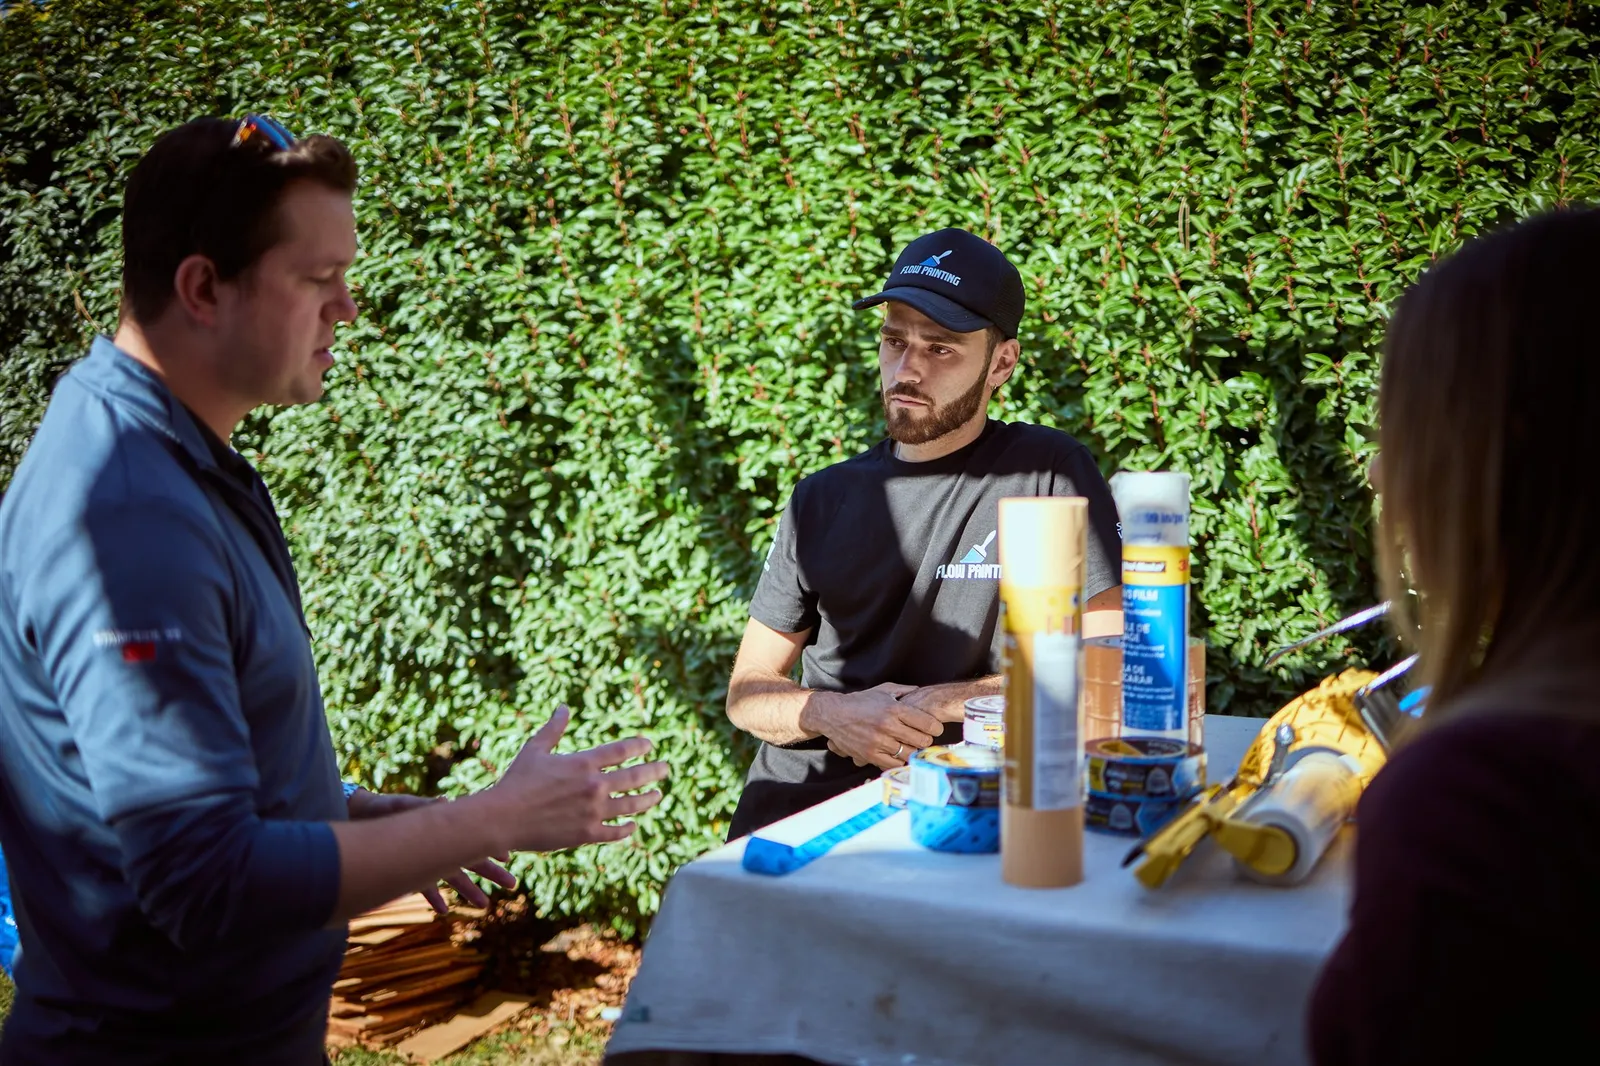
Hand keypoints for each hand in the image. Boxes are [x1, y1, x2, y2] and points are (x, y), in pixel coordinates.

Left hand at [346, 790, 516, 912]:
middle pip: (470, 860)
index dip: (491, 846)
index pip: (473, 836)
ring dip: (468, 891)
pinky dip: (434, 899)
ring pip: (453, 877)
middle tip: (512, 885)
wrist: (363, 817)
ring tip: (484, 905)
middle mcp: (440, 844)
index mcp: (444, 825)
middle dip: (491, 872)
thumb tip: (443, 801)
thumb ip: (423, 808)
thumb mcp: (403, 806)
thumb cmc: (386, 808)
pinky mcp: (409, 871)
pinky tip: (444, 911)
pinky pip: (425, 887)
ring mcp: (426, 859)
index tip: (507, 855)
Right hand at [485, 705, 668, 852]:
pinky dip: (627, 828)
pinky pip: (615, 832)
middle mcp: (594, 786)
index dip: (640, 746)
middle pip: (635, 777)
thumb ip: (553, 729)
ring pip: (631, 805)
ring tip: (658, 796)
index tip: (649, 745)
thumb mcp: (534, 750)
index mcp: (583, 763)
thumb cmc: (516, 781)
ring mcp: (593, 812)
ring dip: (648, 800)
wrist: (503, 818)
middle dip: (654, 772)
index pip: (622, 750)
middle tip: (666, 769)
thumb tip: (563, 707)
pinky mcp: (587, 834)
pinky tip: (633, 826)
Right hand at [818, 682, 938, 769]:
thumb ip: (904, 691)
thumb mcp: (883, 690)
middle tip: (923, 738)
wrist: (834, 714)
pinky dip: (899, 760)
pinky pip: (894, 763)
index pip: (927, 723)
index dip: (935, 728)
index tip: (935, 729)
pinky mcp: (870, 755)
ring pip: (909, 753)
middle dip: (925, 740)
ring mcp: (879, 742)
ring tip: (911, 746)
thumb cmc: (860, 701)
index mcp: (894, 709)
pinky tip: (899, 754)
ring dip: (912, 751)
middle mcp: (888, 726)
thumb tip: (921, 691)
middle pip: (921, 740)